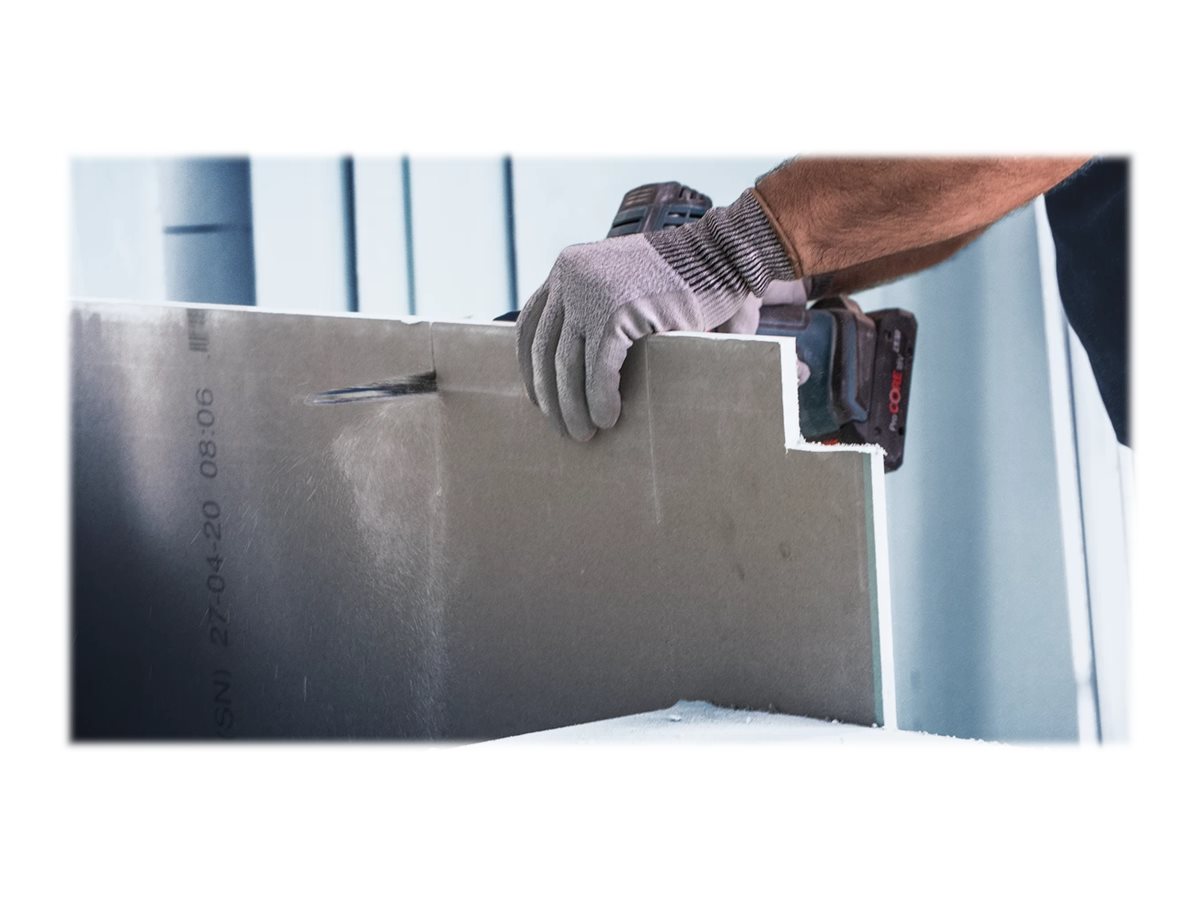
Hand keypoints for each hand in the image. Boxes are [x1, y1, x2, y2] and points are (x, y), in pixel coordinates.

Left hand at [515, 190, 798, 440]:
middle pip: (545, 349)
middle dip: (552, 396)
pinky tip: (607, 419)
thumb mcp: (623, 284)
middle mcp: (572, 276)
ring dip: (573, 407)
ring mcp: (592, 292)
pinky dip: (601, 399)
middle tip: (563, 428)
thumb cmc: (681, 278)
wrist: (722, 254)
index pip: (532, 324)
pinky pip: (599, 368)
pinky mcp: (619, 311)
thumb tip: (578, 367)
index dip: (531, 366)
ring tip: (584, 434)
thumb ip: (596, 310)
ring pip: (568, 364)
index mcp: (568, 267)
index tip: (539, 398)